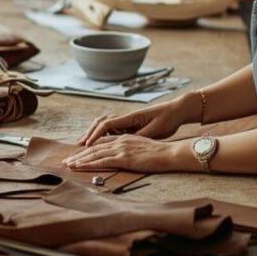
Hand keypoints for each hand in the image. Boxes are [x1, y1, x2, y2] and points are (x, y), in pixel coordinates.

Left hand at [62, 134, 179, 172]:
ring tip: (68, 164)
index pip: (102, 142)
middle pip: (94, 147)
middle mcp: (120, 141)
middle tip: (67, 160)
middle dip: (79, 154)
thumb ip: (132, 150)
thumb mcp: (143, 148)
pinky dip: (87, 164)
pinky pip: (101, 161)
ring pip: (94, 153)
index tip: (79, 154)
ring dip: (79, 159)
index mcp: (125, 138)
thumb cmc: (161, 153)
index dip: (89, 148)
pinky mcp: (123, 158)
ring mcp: (121, 149)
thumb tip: (126, 157)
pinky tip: (78, 167)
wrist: (170, 153)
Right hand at [77, 98, 196, 145]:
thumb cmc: (167, 118)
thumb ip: (140, 135)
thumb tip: (125, 142)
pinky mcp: (130, 124)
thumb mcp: (156, 129)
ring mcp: (127, 120)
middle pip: (101, 123)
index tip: (88, 144)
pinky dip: (102, 134)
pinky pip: (112, 128)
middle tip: (80, 145)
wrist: (176, 110)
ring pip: (104, 125)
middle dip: (89, 134)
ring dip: (94, 133)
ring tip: (84, 144)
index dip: (96, 134)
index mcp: (130, 117)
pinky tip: (98, 142)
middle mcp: (125, 117)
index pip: (106, 124)